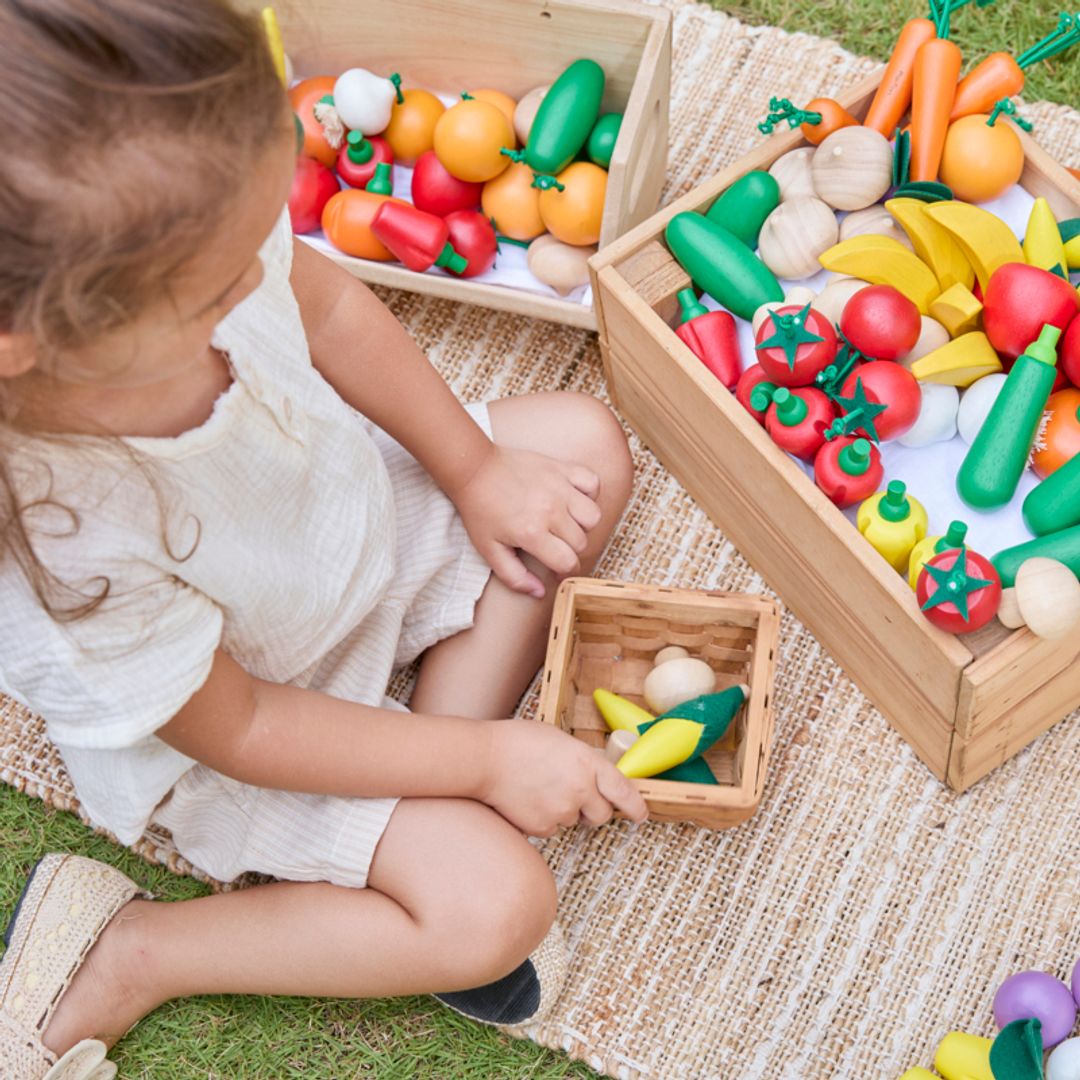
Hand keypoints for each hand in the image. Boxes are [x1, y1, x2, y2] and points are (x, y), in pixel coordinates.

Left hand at [449, 444, 602, 597]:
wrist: (475, 469)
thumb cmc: (480, 510)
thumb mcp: (488, 550)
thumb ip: (514, 576)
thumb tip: (539, 593)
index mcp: (532, 533)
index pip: (568, 562)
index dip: (564, 571)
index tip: (555, 568)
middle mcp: (551, 511)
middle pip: (582, 542)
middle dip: (571, 551)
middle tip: (555, 547)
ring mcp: (559, 488)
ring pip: (593, 516)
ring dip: (583, 525)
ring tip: (567, 524)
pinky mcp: (562, 469)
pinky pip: (592, 482)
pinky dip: (590, 493)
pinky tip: (574, 500)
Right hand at [477, 719, 648, 837]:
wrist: (485, 758)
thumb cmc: (519, 742)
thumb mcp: (560, 741)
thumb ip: (582, 761)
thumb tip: (592, 777)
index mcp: (588, 763)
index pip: (623, 791)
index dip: (636, 806)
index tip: (641, 814)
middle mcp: (581, 788)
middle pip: (602, 815)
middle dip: (593, 810)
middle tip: (575, 797)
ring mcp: (562, 809)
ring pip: (573, 821)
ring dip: (564, 811)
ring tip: (540, 789)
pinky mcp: (542, 826)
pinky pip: (551, 829)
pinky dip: (543, 818)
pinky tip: (528, 799)